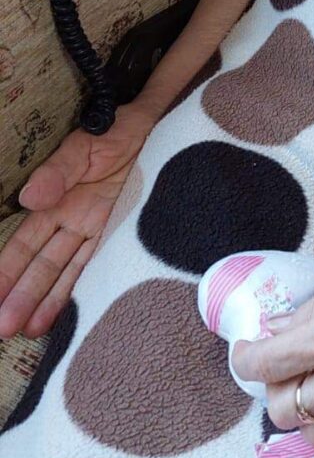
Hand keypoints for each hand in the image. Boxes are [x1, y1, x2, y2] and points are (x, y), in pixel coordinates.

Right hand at [0, 99, 155, 340]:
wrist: (154, 127)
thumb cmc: (113, 132)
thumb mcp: (83, 147)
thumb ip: (57, 172)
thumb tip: (28, 198)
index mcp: (55, 200)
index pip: (25, 243)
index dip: (6, 270)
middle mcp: (71, 221)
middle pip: (41, 265)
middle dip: (20, 296)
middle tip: (2, 328)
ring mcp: (94, 231)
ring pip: (64, 273)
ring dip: (44, 302)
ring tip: (24, 331)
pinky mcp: (118, 236)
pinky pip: (95, 268)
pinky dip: (78, 292)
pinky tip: (62, 317)